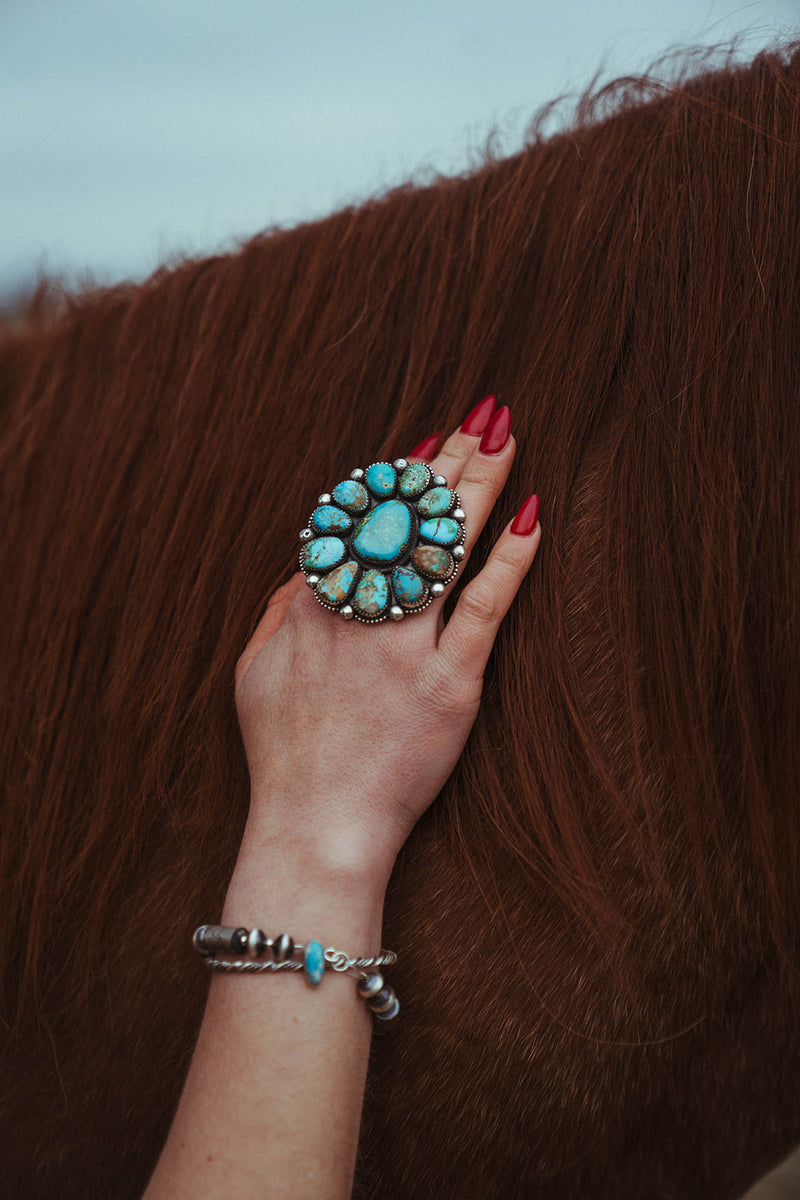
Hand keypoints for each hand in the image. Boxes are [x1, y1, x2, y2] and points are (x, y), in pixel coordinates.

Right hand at [234, 402, 540, 884]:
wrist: (316, 824)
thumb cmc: (282, 755)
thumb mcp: (251, 671)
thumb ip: (278, 609)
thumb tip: (305, 565)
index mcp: (312, 603)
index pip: (360, 516)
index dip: (398, 472)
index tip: (428, 442)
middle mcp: (361, 610)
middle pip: (410, 514)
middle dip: (450, 457)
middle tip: (482, 414)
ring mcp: (408, 644)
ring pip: (449, 544)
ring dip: (481, 483)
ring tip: (507, 437)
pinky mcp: (452, 682)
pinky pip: (487, 607)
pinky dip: (510, 558)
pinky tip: (530, 515)